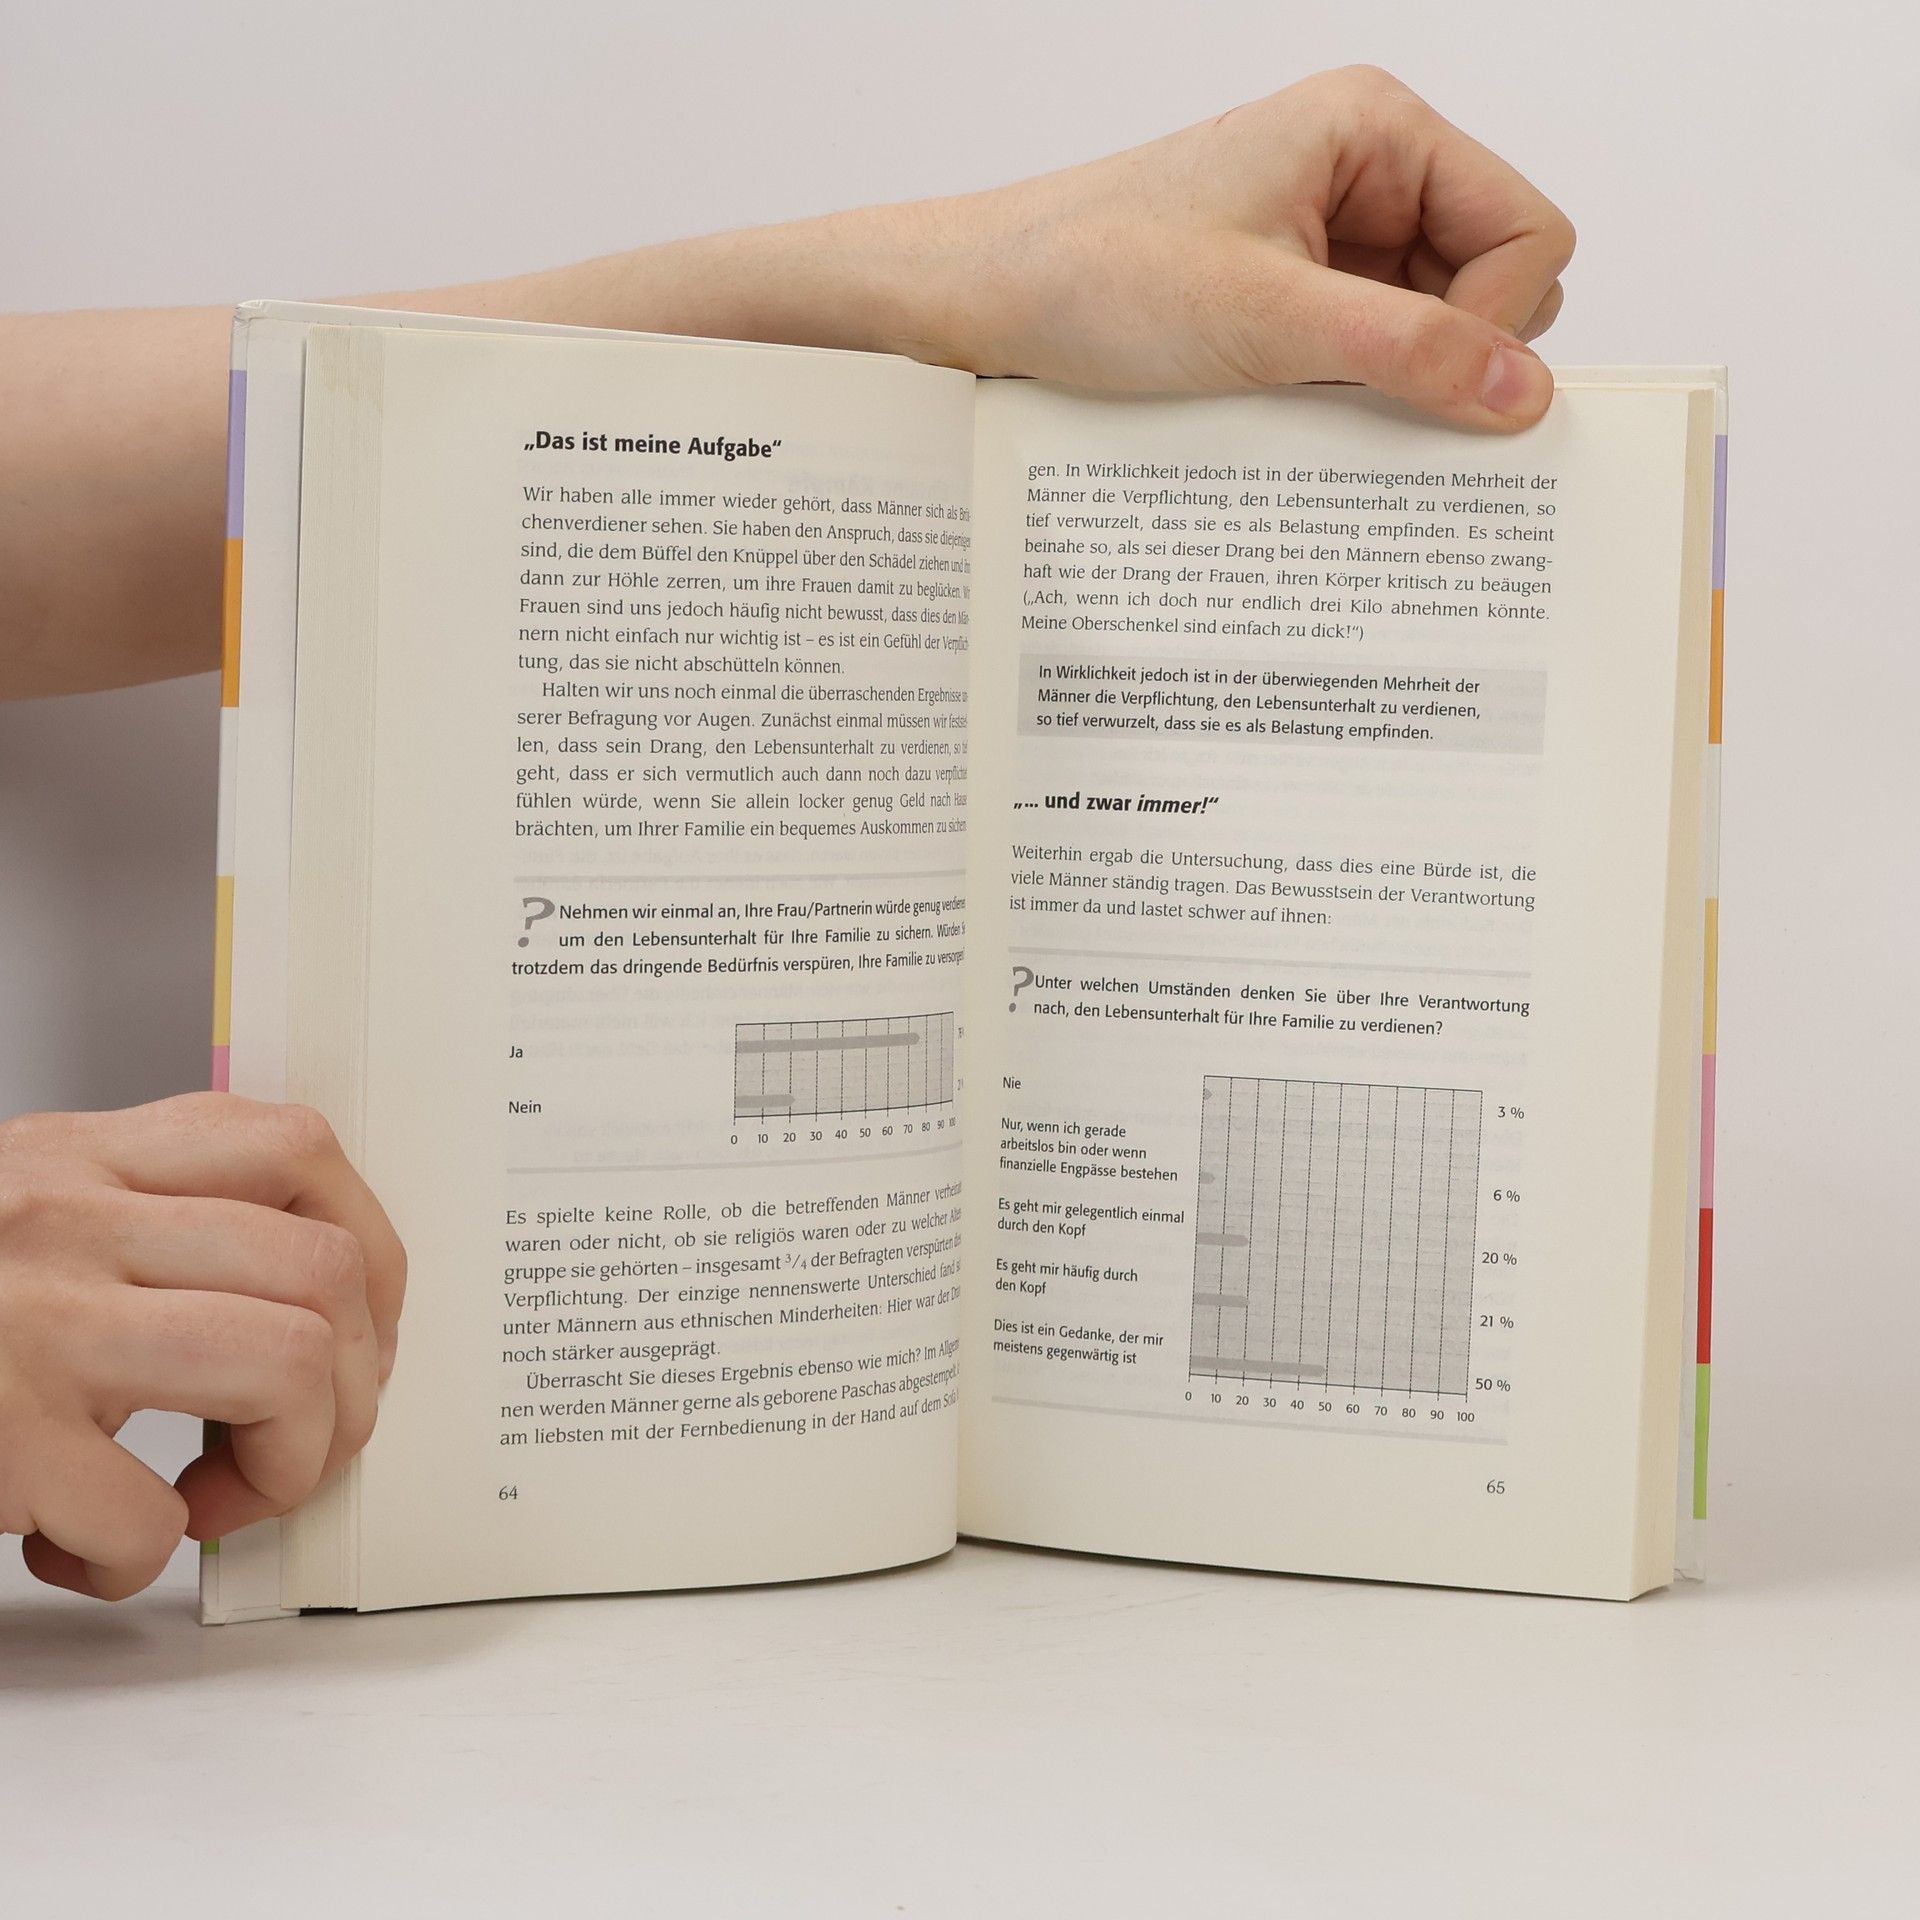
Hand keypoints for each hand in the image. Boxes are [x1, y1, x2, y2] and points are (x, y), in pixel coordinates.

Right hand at [0, 1094, 405, 1598]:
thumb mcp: (22, 1210)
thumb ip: (142, 1218)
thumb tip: (307, 1300)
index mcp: (84, 1157)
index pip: (296, 1149)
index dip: (371, 1252)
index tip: (360, 1332)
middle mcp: (68, 1222)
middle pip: (324, 1271)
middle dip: (352, 1385)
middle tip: (300, 1442)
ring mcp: (34, 1325)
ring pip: (282, 1366)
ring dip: (287, 1463)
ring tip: (221, 1495)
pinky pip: (148, 1514)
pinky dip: (140, 1556)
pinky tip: (82, 1549)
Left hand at [900, 66, 1573, 424]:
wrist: (984, 300)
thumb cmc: (1095, 273)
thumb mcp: (1266, 320)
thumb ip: (1406, 352)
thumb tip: (1524, 394)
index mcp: (1375, 129)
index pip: (1526, 228)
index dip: (1496, 321)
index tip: (1430, 384)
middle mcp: (1364, 169)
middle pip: (1491, 278)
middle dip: (1444, 350)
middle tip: (1353, 388)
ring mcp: (1329, 233)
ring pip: (1431, 325)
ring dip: (1390, 377)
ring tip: (1300, 392)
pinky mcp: (1292, 290)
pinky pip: (1368, 349)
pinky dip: (1350, 389)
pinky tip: (1290, 405)